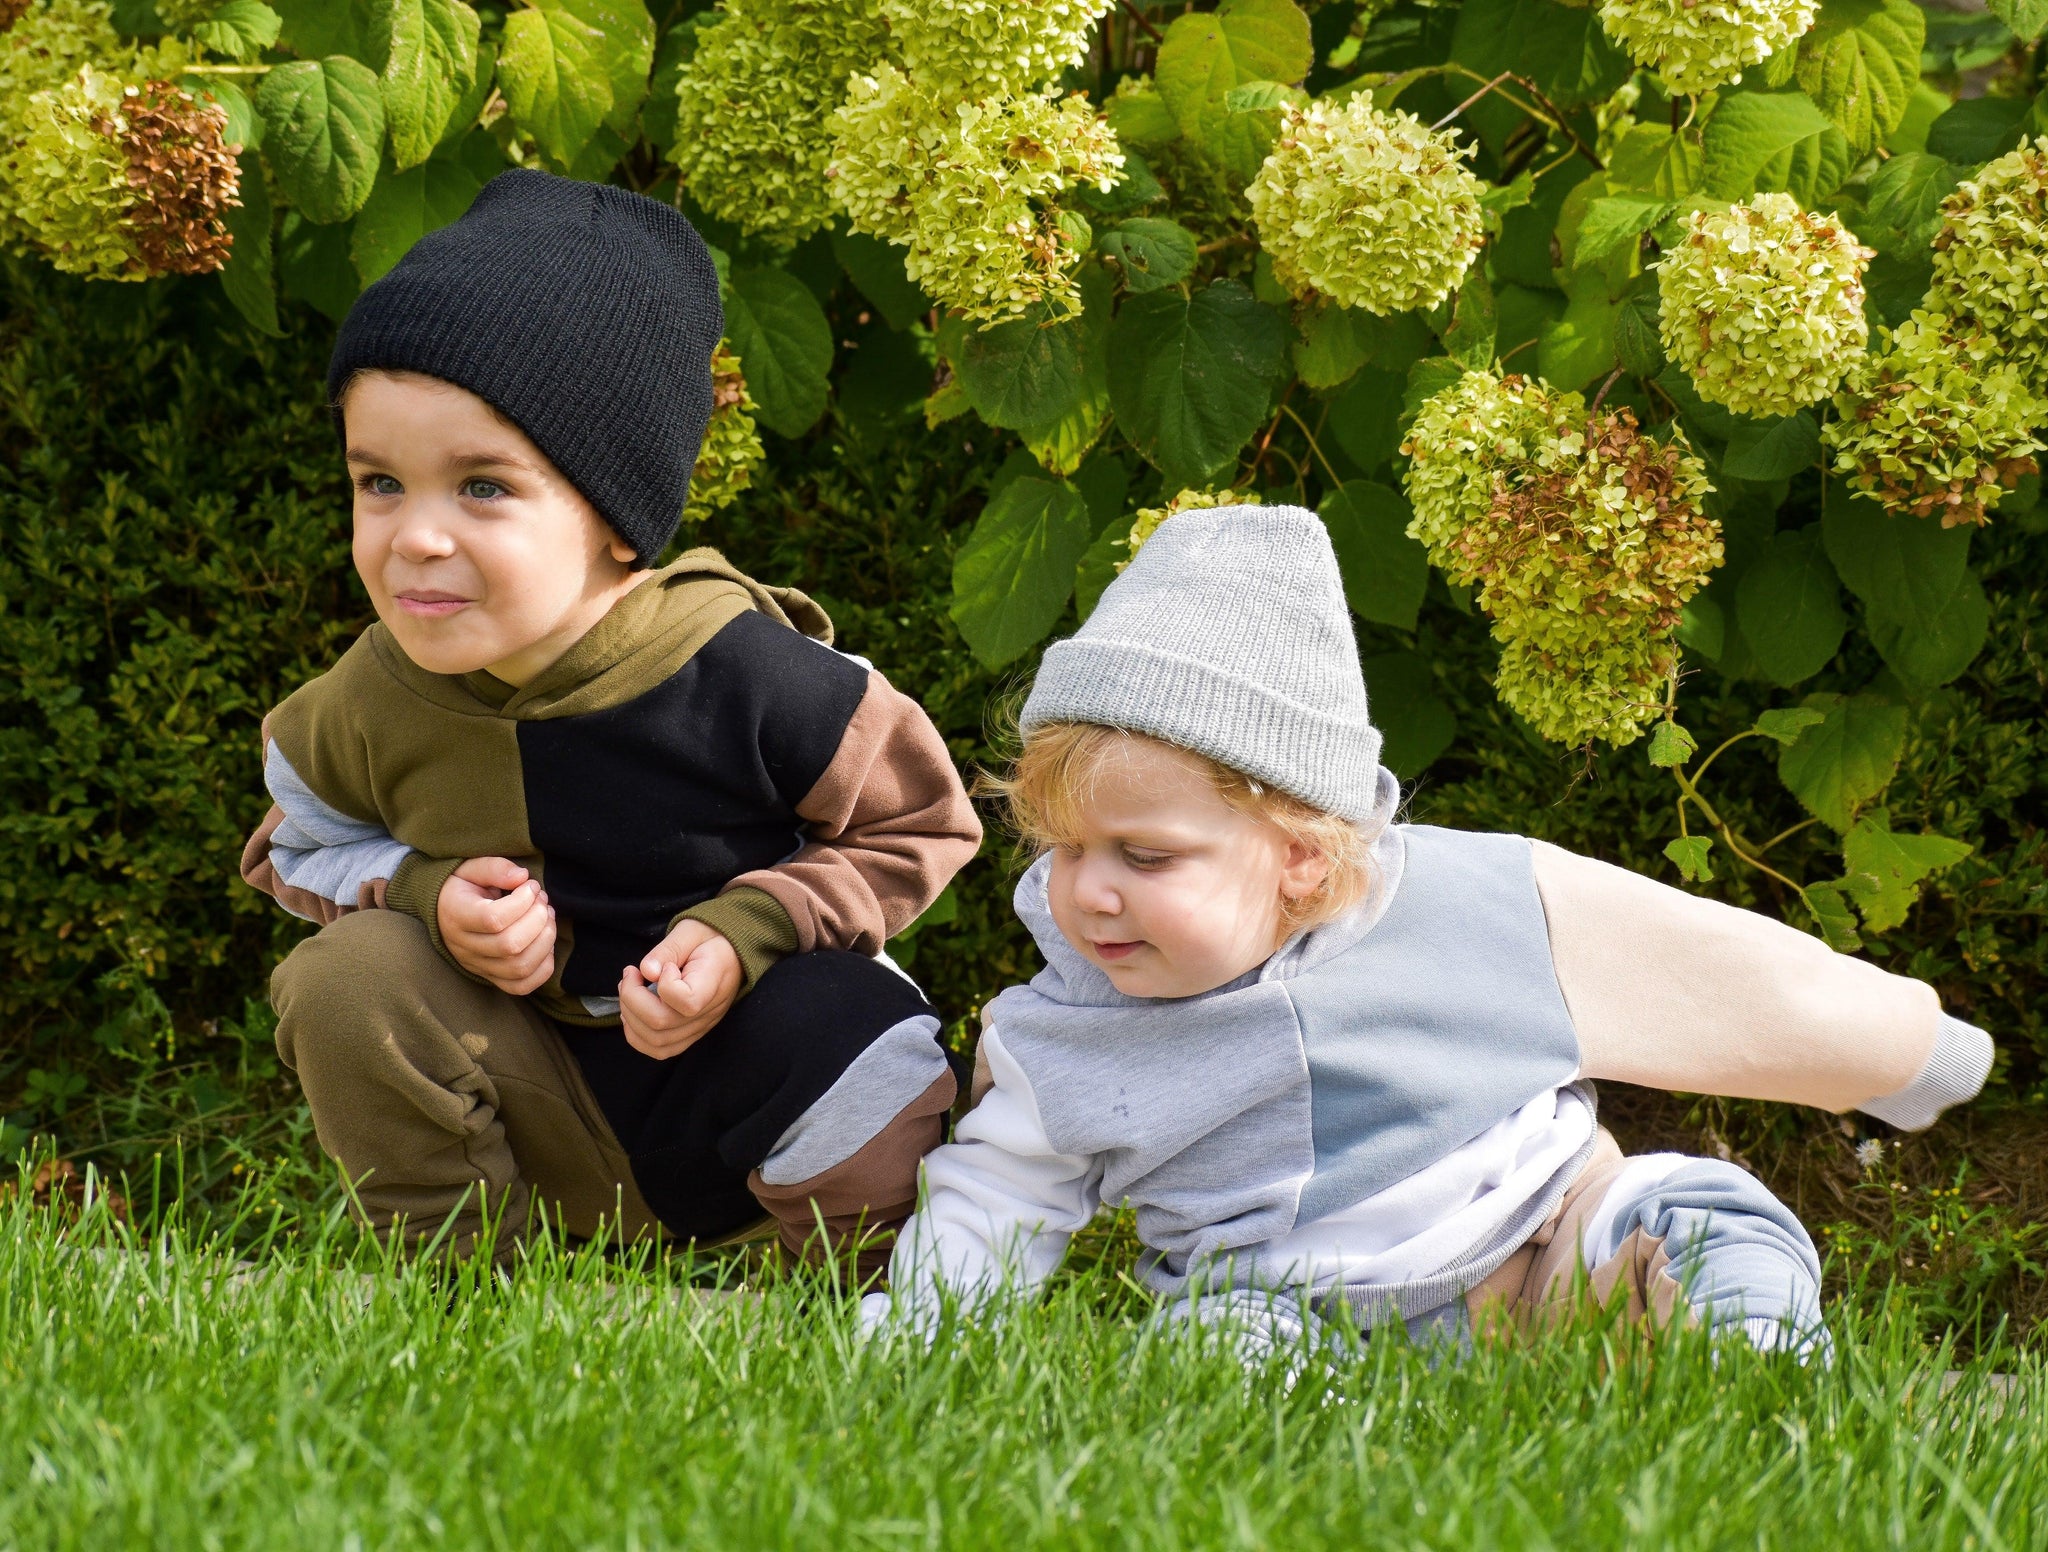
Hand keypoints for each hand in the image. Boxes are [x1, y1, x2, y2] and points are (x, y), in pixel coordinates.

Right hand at [438, 856, 556, 995]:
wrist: (444, 912)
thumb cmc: (462, 887)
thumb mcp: (470, 868)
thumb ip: (495, 868)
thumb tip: (522, 877)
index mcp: (455, 916)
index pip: (493, 919)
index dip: (522, 902)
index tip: (531, 886)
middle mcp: (463, 946)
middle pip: (510, 946)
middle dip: (538, 920)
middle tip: (542, 901)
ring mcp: (477, 966)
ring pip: (519, 968)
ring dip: (546, 941)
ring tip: (547, 917)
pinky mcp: (491, 978)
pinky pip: (522, 986)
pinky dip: (543, 967)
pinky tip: (545, 942)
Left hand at [618, 918, 741, 1059]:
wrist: (730, 953)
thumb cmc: (709, 939)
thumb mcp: (690, 932)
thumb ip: (668, 949)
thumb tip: (646, 971)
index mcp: (713, 982)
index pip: (687, 1001)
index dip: (665, 984)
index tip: (666, 966)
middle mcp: (709, 1011)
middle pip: (662, 1024)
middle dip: (632, 998)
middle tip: (631, 974)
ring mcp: (700, 1027)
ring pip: (656, 1042)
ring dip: (630, 1017)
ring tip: (629, 991)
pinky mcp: (690, 1034)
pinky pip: (660, 1049)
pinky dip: (637, 1035)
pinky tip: (633, 1011)